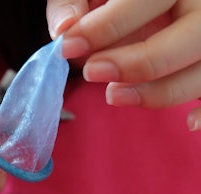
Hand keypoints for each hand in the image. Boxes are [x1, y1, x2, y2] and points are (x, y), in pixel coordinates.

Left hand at [47, 0, 200, 130]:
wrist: (150, 5)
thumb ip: (72, 0)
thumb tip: (65, 28)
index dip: (106, 26)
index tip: (69, 46)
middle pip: (191, 36)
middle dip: (139, 63)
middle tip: (93, 72)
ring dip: (161, 92)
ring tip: (114, 95)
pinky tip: (187, 123)